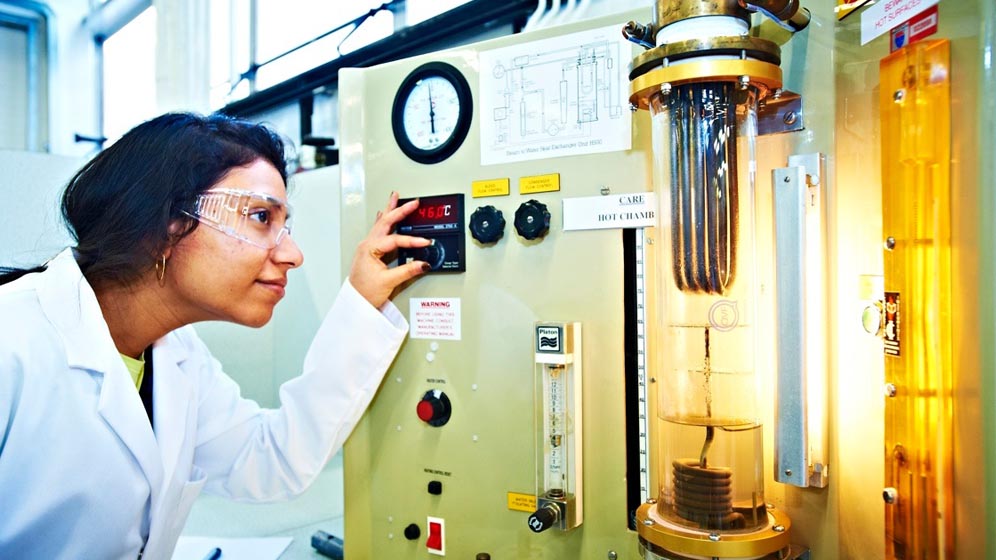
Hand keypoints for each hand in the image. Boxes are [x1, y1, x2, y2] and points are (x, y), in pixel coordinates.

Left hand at [349, 192, 431, 307]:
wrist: (356, 302)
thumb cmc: (365, 292)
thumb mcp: (389, 282)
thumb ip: (408, 271)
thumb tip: (423, 263)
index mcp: (370, 249)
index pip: (395, 240)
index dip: (412, 241)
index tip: (425, 242)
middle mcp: (367, 245)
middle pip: (386, 222)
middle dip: (399, 210)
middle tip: (412, 202)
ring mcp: (367, 246)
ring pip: (381, 223)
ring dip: (389, 210)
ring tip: (395, 197)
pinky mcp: (370, 251)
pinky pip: (378, 230)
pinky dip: (383, 220)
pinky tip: (383, 213)